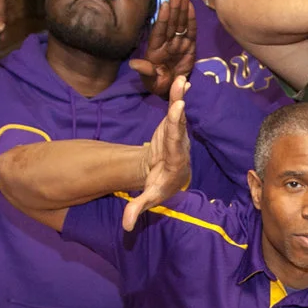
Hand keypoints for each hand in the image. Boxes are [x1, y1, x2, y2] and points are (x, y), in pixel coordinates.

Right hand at [121, 76, 193, 228]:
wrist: (171, 175)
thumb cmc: (160, 187)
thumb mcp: (149, 197)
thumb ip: (138, 208)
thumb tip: (126, 227)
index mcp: (175, 162)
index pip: (175, 147)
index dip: (175, 132)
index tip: (177, 118)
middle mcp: (180, 146)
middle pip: (179, 129)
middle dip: (178, 115)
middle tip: (179, 98)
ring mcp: (178, 134)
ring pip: (179, 116)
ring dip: (179, 97)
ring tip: (181, 80)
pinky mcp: (174, 126)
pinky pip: (176, 109)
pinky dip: (178, 96)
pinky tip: (182, 81)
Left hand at [130, 0, 196, 97]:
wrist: (171, 91)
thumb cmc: (157, 84)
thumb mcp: (150, 81)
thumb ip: (145, 71)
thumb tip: (133, 64)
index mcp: (156, 49)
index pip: (160, 30)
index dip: (163, 18)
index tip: (165, 4)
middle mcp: (167, 42)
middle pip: (172, 21)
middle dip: (174, 4)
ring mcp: (178, 43)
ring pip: (181, 22)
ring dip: (182, 7)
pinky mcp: (190, 47)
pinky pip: (191, 31)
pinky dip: (191, 19)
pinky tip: (191, 6)